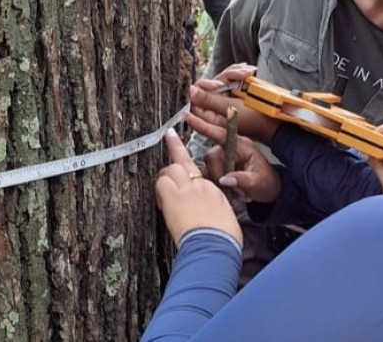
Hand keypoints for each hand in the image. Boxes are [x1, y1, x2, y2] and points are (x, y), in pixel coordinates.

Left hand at [155, 129, 242, 247]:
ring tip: (165, 197)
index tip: (171, 136)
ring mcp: (187, 189)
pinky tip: (162, 201)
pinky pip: (161, 184)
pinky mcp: (175, 197)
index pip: (196, 170)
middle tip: (164, 171)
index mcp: (213, 189)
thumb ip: (210, 207)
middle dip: (170, 166)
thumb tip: (203, 210)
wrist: (216, 245)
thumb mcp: (222, 217)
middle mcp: (201, 185)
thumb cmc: (222, 238)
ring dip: (164, 180)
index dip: (180, 152)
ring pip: (170, 170)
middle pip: (180, 164)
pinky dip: (159, 191)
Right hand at [185, 112, 281, 202]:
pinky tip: (230, 188)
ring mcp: (224, 158)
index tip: (189, 118)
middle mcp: (231, 148)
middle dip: (218, 173)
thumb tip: (225, 179)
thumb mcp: (258, 182)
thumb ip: (242, 180)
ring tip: (235, 188)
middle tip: (233, 185)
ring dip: (219, 180)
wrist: (270, 190)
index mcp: (242, 145)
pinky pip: (209, 174)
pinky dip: (217, 184)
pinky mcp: (220, 168)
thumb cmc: (267, 183)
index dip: (203, 126)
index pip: (220, 134)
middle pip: (211, 155)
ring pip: (209, 167)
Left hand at [190, 66, 280, 143]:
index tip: (217, 84)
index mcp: (211, 115)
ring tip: (248, 73)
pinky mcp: (237, 94)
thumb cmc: (255, 120)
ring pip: (223, 79)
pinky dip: (240, 74)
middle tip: (241, 76)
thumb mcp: (230, 108)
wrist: (277, 123)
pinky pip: (233, 79)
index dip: (205, 87)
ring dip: (235, 73)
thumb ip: (209, 99)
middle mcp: (217, 107)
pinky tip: (250, 72)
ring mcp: (228, 100)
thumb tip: (190, 91)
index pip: (196, 97)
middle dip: (225, 77)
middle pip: (210, 85)